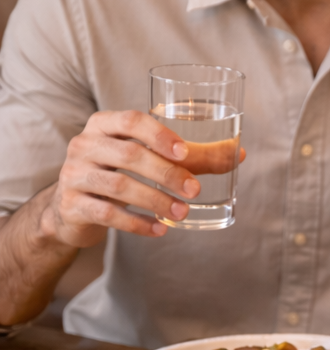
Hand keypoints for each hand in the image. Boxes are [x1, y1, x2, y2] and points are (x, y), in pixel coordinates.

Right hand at [39, 109, 245, 246]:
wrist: (69, 207)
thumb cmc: (117, 173)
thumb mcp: (146, 158)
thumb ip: (190, 157)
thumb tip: (239, 154)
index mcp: (104, 124)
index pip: (131, 120)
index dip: (160, 135)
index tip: (186, 153)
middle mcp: (85, 145)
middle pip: (130, 155)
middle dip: (167, 174)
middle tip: (195, 190)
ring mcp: (74, 175)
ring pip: (120, 186)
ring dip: (156, 200)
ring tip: (182, 212)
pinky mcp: (72, 205)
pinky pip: (107, 214)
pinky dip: (137, 223)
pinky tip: (160, 229)